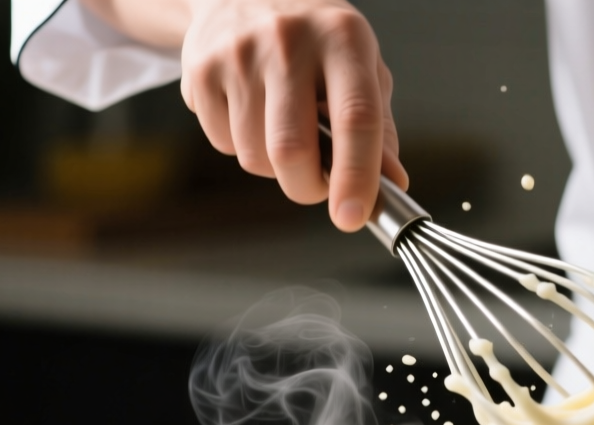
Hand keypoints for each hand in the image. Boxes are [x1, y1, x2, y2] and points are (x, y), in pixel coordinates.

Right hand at [84, 0, 407, 231]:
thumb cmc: (317, 40)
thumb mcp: (362, 69)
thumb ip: (379, 129)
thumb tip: (392, 184)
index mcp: (344, 39)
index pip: (355, 118)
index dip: (356, 176)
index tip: (353, 216)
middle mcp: (289, 41)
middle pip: (292, 150)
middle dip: (307, 188)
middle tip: (317, 185)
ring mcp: (239, 54)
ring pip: (255, 157)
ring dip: (274, 166)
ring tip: (283, 129)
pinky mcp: (201, 70)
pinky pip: (224, 144)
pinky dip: (242, 146)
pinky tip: (252, 111)